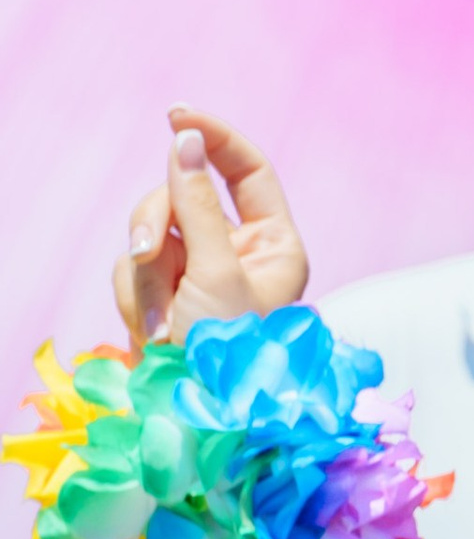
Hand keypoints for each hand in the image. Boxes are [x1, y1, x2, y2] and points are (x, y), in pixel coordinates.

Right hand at [115, 111, 309, 351]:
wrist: (198, 423)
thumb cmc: (226, 358)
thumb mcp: (215, 275)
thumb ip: (195, 207)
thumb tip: (186, 141)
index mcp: (274, 245)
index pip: (247, 169)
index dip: (213, 137)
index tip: (176, 115)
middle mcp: (239, 253)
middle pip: (181, 195)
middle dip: (158, 223)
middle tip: (148, 253)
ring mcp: (198, 272)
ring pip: (149, 231)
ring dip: (145, 274)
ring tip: (160, 323)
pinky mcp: (166, 292)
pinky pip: (133, 267)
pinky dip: (136, 297)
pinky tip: (152, 333)